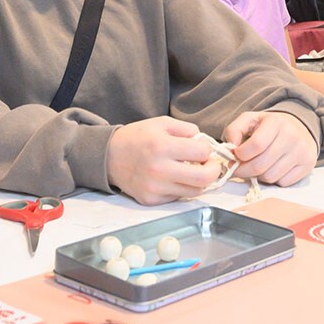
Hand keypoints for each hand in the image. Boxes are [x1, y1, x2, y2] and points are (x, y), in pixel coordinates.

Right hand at [107, 117, 224, 205]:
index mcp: (162, 146)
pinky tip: (173, 178)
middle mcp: (159, 169)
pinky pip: (178, 198)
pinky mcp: (151, 200)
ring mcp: (155, 188)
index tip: (203, 150)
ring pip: (194, 191)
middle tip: (210, 165)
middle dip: (213, 171)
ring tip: (191, 170)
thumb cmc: (137, 137)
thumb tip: (205, 143)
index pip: (202, 152)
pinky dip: (181, 188)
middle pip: (203, 178)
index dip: (207, 150)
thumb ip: (187, 129)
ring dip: (198, 181)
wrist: (109, 157)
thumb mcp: (161, 123)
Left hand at [224, 111, 315, 186]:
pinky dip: (274, 179)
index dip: (241, 155)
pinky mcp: (308, 165)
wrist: (300, 127)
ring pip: (270, 177)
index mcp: (276, 123)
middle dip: (244, 170)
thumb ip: (234, 130)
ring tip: (259, 165)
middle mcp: (291, 136)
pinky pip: (283, 183)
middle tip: (240, 168)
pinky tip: (273, 168)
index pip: (256, 145)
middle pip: (260, 165)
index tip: (236, 156)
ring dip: (259, 176)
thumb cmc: (271, 126)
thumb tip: (230, 148)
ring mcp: (301, 152)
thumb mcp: (251, 120)